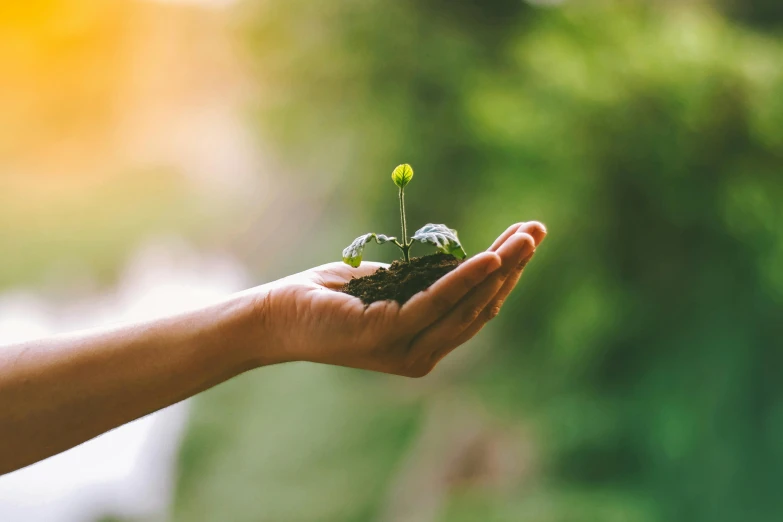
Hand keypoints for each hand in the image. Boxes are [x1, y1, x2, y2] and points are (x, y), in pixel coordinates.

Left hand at [251, 222, 545, 376]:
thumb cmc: (329, 297)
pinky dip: (466, 278)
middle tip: (537, 231)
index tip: (525, 240)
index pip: (476, 309)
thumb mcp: (389, 286)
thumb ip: (425, 284)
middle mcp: (422, 355)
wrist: (277, 315)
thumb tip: (462, 263)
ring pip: (467, 305)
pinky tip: (490, 257)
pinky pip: (438, 302)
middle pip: (481, 307)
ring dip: (500, 267)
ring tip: (526, 237)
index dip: (505, 276)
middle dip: (513, 267)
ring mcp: (407, 350)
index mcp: (424, 345)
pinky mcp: (389, 335)